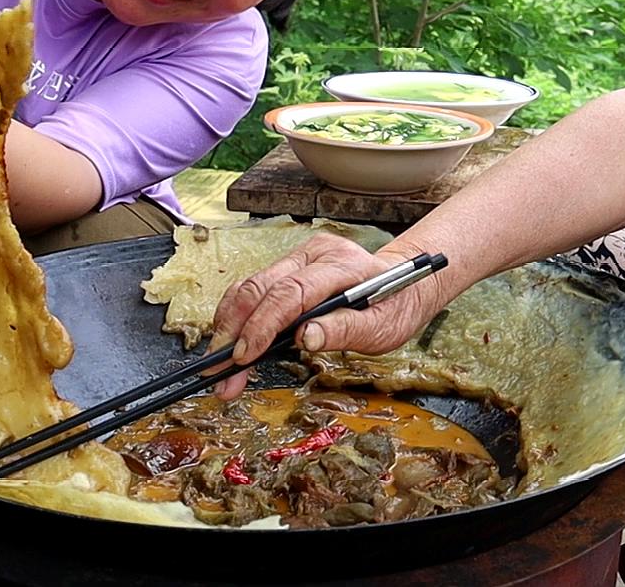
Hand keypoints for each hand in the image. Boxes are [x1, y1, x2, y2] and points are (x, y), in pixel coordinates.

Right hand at [209, 233, 448, 398]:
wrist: (404, 284)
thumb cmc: (395, 306)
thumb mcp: (382, 327)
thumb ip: (345, 330)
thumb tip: (306, 338)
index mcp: (342, 265)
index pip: (291, 292)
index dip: (263, 325)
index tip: (244, 357)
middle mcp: (315, 253)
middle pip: (260, 286)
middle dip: (235, 331)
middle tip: (220, 371)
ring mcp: (299, 257)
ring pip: (250, 287)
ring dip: (229, 328)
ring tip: (220, 367)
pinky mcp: (289, 267)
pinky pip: (254, 290)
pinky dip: (238, 319)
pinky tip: (232, 345)